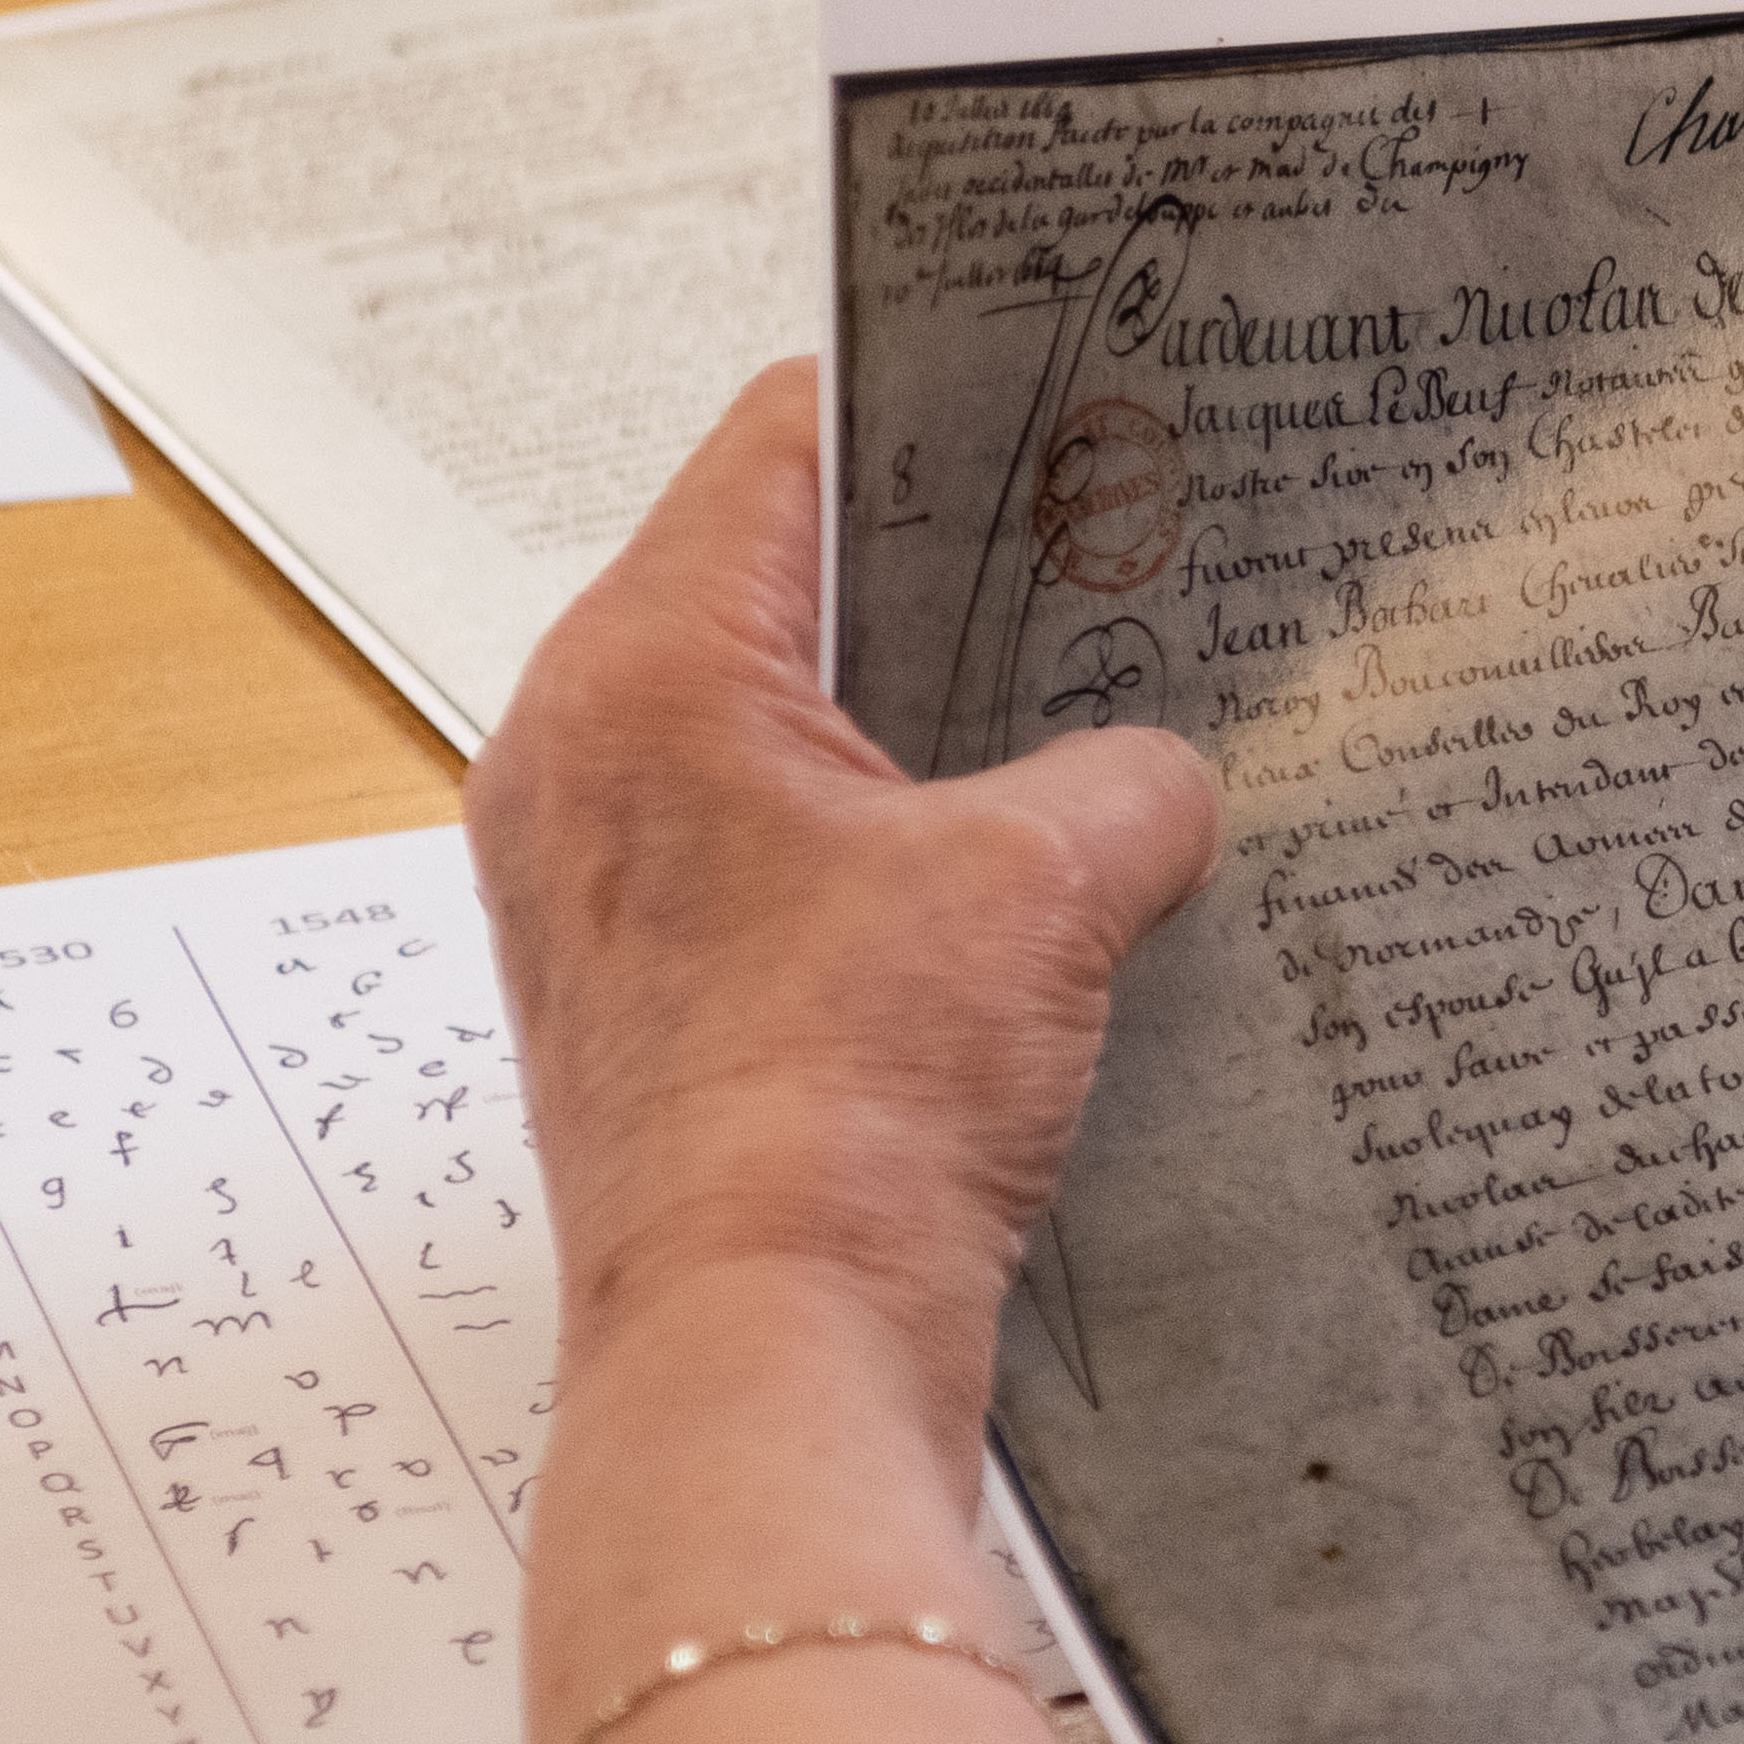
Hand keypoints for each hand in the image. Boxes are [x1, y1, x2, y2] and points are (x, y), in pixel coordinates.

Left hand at [467, 360, 1217, 1467]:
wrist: (766, 1354)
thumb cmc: (842, 1111)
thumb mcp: (1049, 878)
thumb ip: (1130, 771)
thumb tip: (1163, 775)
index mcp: (638, 675)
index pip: (784, 443)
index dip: (933, 398)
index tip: (1055, 389)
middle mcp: (581, 760)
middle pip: (782, 583)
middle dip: (952, 573)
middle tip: (1110, 549)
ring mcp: (603, 884)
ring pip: (789, 726)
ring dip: (933, 724)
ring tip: (1090, 715)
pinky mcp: (650, 989)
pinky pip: (785, 850)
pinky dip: (898, 841)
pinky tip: (1030, 878)